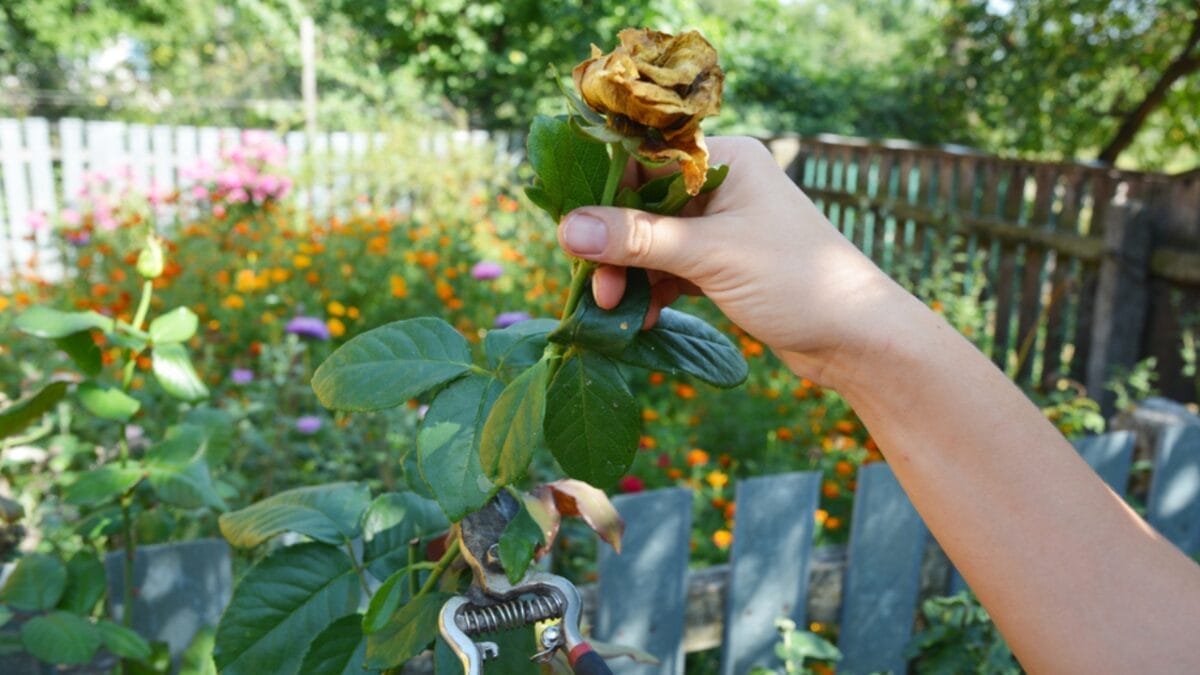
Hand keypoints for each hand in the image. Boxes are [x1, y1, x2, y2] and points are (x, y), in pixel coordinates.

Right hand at [557, 136, 905, 385]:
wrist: (858, 339)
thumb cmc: (795, 281)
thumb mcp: (710, 256)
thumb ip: (637, 240)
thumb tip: (568, 228)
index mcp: (727, 160)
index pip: (643, 163)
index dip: (604, 198)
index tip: (572, 236)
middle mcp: (724, 185)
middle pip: (643, 206)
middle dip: (614, 248)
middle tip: (595, 289)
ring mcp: (724, 227)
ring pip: (654, 243)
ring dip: (631, 275)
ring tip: (613, 310)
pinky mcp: (725, 265)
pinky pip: (672, 270)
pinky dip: (654, 292)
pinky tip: (642, 319)